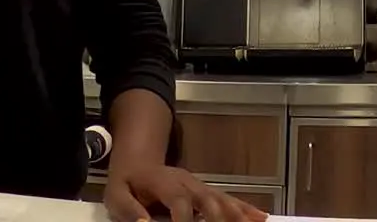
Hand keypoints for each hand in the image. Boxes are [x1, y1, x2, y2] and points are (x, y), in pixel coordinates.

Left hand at [104, 165, 268, 221]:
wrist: (137, 161)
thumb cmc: (127, 181)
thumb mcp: (116, 194)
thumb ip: (129, 210)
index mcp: (163, 182)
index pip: (179, 200)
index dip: (184, 220)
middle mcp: (186, 182)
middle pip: (208, 199)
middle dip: (218, 219)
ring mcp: (199, 186)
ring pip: (222, 200)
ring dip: (237, 216)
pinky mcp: (206, 191)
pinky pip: (229, 199)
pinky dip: (245, 210)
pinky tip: (261, 218)